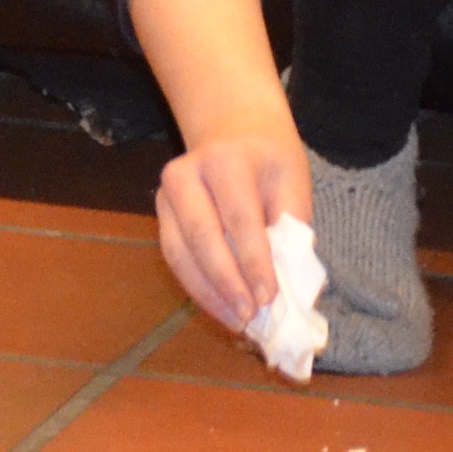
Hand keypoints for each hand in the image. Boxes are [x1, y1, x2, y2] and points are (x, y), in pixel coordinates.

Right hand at [154, 120, 310, 334]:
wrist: (233, 129)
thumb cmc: (270, 162)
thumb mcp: (292, 184)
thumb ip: (289, 231)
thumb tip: (288, 289)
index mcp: (227, 160)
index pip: (239, 217)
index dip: (253, 261)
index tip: (268, 299)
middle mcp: (187, 172)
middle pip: (202, 235)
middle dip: (226, 283)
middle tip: (248, 318)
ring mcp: (166, 192)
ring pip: (179, 251)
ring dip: (208, 293)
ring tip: (236, 322)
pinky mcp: (160, 212)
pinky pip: (174, 256)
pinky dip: (197, 287)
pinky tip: (220, 307)